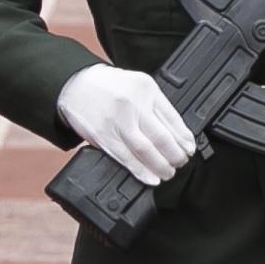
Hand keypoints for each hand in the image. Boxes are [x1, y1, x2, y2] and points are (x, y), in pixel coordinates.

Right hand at [58, 65, 199, 185]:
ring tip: (167, 172)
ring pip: (144, 150)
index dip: (184, 139)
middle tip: (180, 163)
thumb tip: (177, 136)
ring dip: (160, 166)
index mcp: (146, 89)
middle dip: (175, 155)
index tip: (189, 150)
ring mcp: (116, 121)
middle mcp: (132, 104)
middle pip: (161, 136)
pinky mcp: (103, 135)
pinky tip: (150, 178)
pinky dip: (140, 171)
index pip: (172, 119)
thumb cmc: (109, 87)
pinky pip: (125, 157)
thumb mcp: (137, 86)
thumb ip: (156, 106)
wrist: (75, 85)